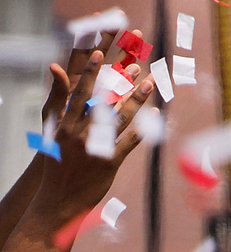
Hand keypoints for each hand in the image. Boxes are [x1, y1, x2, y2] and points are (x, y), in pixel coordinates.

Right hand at [31, 41, 147, 229]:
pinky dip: (144, 129)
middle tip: (136, 62)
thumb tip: (54, 68)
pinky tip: (157, 116)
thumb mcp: (51, 133)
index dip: (88, 73)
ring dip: (137, 100)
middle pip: (102, 102)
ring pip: (119, 120)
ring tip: (151, 83)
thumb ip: (57, 101)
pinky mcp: (109, 163)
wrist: (57, 200)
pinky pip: (129, 142)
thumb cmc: (56, 162)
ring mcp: (95, 149)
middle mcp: (79, 135)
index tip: (98, 51)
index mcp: (64, 126)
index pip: (77, 94)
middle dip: (119, 81)